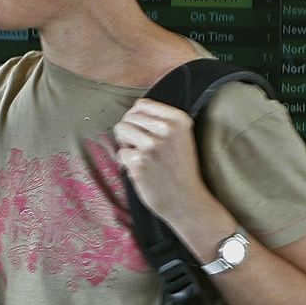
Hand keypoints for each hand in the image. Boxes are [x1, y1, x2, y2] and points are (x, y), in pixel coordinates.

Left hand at [112, 98, 207, 217]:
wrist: (185, 200)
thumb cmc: (179, 169)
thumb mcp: (181, 137)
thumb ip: (162, 121)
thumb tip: (133, 112)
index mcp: (178, 119)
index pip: (143, 104)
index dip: (135, 116)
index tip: (138, 129)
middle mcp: (166, 128)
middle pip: (129, 117)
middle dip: (129, 130)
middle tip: (137, 147)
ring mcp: (152, 144)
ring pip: (121, 129)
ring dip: (125, 143)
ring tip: (137, 155)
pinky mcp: (139, 161)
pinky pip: (120, 152)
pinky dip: (125, 162)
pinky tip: (139, 169)